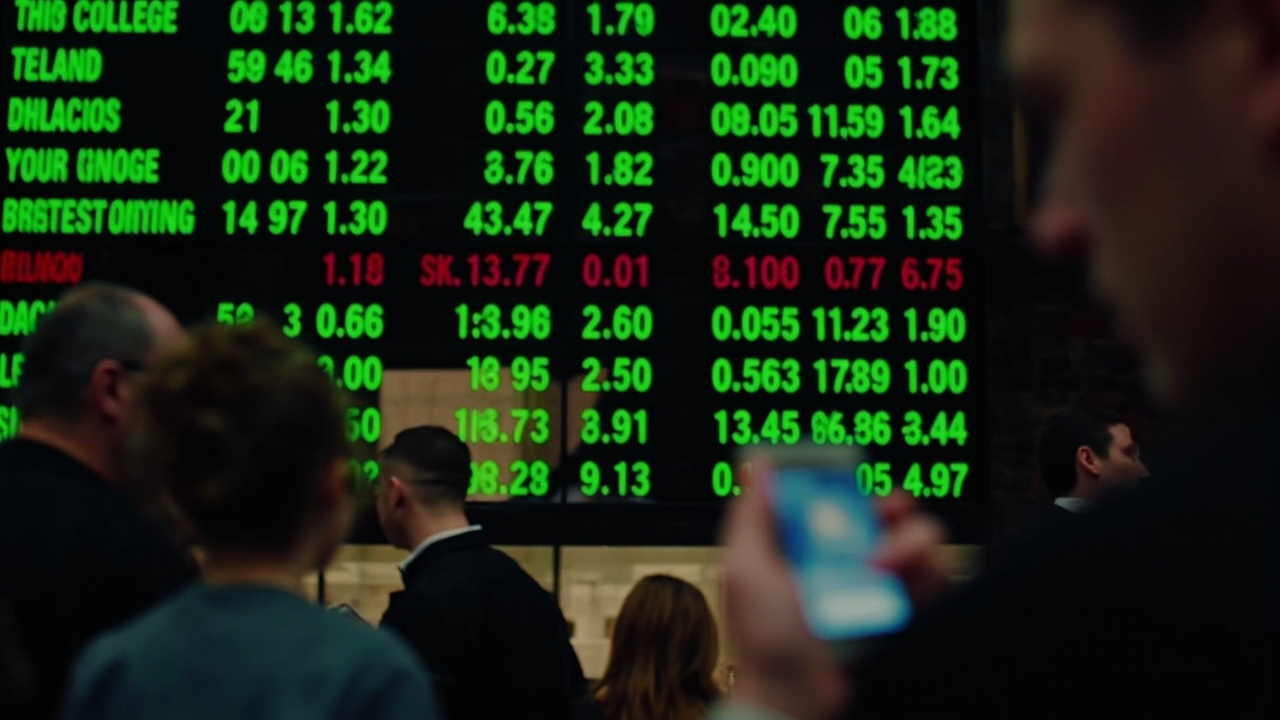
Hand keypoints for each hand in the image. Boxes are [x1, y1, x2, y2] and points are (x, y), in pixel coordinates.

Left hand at [720, 461, 949, 719]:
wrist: (796, 698)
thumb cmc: (765, 640)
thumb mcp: (745, 567)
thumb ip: (751, 514)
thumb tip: (758, 463)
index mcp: (805, 548)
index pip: (836, 503)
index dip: (851, 486)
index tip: (858, 479)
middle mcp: (844, 565)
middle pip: (884, 518)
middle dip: (893, 506)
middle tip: (892, 509)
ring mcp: (875, 590)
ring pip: (915, 544)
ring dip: (909, 543)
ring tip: (885, 564)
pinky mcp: (902, 615)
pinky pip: (931, 581)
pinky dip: (928, 573)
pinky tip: (903, 579)